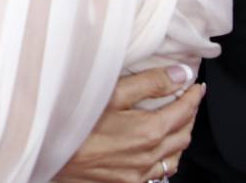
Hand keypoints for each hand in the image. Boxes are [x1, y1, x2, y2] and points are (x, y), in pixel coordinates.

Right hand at [55, 66, 204, 182]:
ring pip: (174, 157)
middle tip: (189, 100)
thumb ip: (149, 83)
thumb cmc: (75, 120)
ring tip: (178, 122)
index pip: (184, 110)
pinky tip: (159, 150)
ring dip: (180, 137)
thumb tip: (181, 74)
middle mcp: (149, 155)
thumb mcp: (111, 93)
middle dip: (190, 115)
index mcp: (150, 130)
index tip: (197, 86)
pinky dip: (166, 158)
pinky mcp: (126, 182)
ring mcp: (138, 173)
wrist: (48, 152)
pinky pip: (159, 173)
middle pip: (183, 134)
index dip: (193, 96)